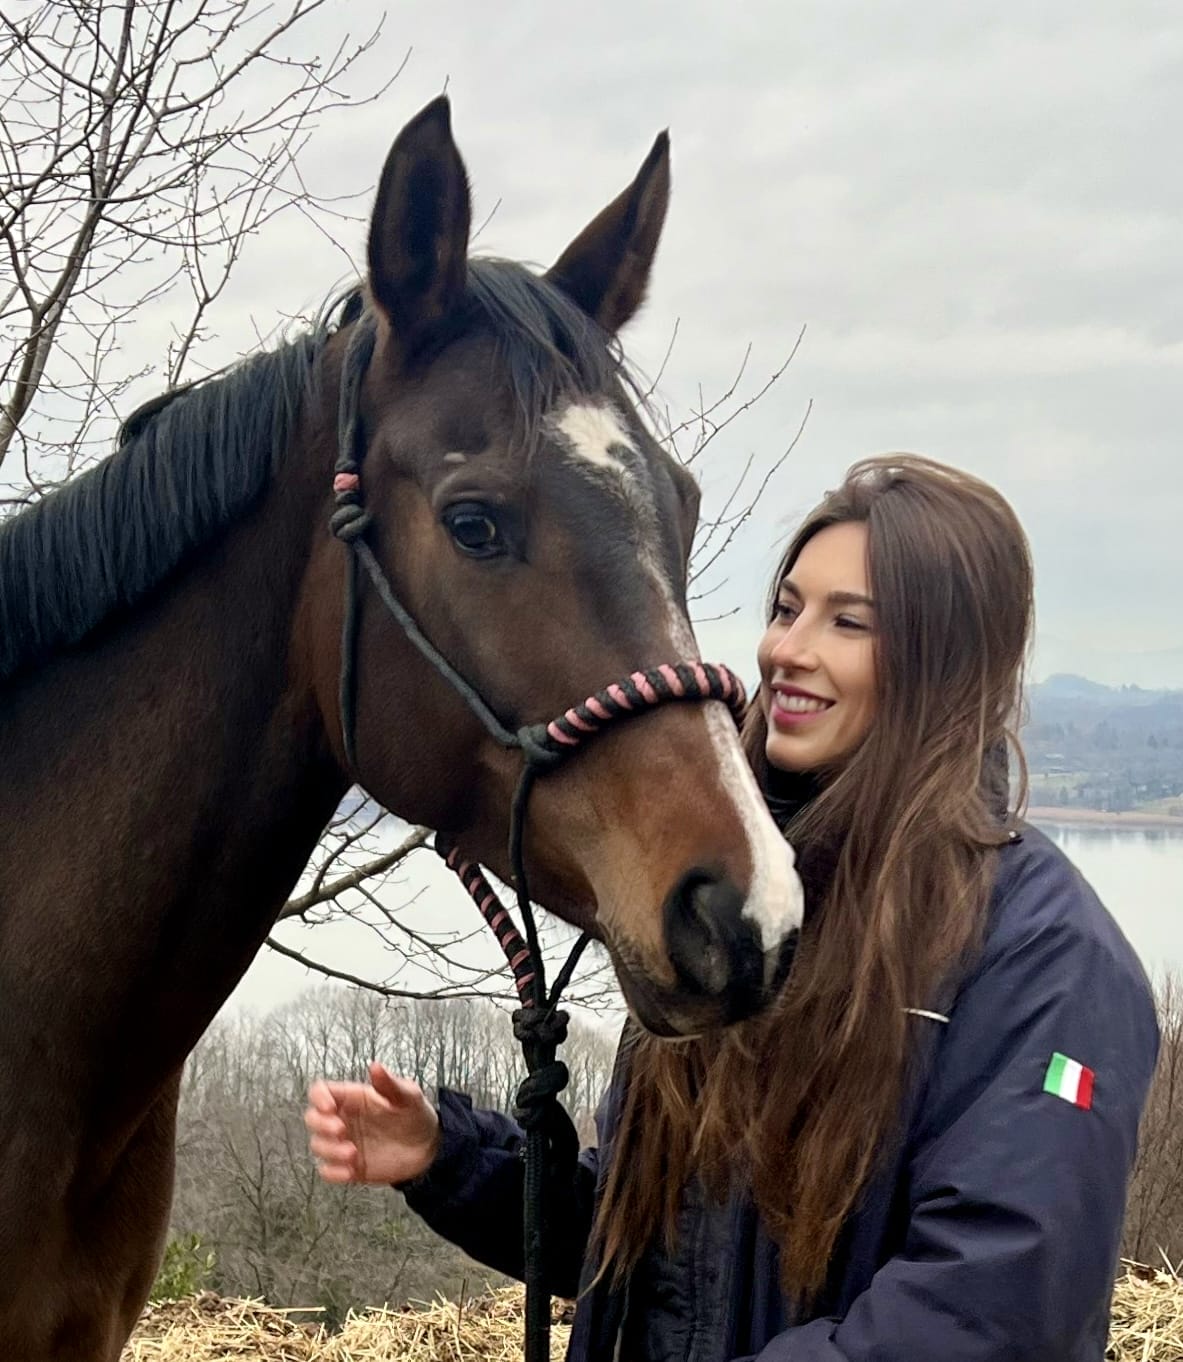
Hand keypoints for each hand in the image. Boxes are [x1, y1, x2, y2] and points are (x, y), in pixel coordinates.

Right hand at [304, 1062, 440, 1185]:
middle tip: (341, 1130)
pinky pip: (328, 1171)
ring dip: (329, 1150)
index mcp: (353, 1098)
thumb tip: (375, 1066)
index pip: (321, 1091)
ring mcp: (344, 1143)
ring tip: (352, 1153)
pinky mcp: (349, 1166)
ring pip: (318, 1145)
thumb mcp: (408, 1095)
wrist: (428, 1148)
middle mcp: (344, 1119)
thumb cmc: (416, 1115)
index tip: (329, 1107)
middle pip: (312, 1118)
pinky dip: (333, 1173)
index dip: (318, 1097)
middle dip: (321, 1125)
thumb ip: (390, 1083)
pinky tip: (349, 1171)